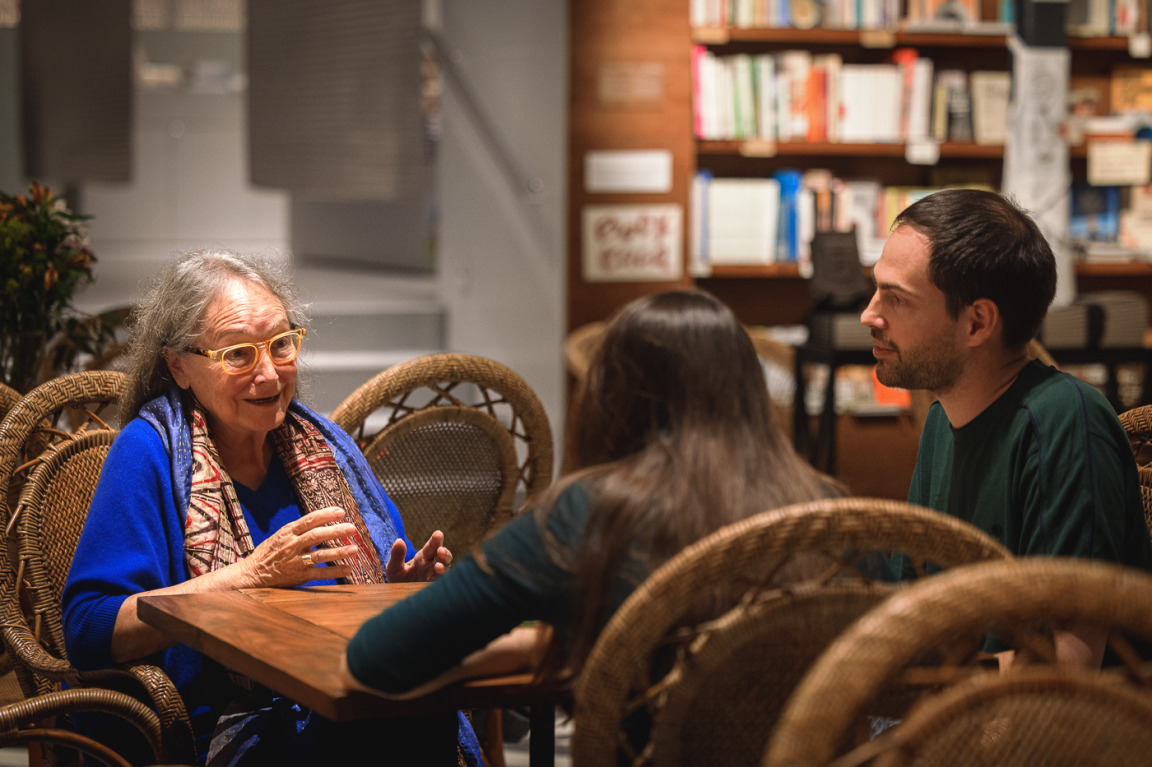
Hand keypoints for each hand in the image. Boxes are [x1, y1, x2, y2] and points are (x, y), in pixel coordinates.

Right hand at [239, 507, 359, 587]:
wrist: (251, 574)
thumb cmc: (269, 552)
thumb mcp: (281, 536)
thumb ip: (300, 530)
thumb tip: (322, 521)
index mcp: (288, 532)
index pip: (309, 520)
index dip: (325, 515)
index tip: (341, 511)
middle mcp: (292, 545)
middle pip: (316, 536)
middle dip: (336, 531)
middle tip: (353, 528)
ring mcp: (295, 561)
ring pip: (319, 555)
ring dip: (339, 552)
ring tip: (355, 549)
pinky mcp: (298, 576)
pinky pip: (319, 574)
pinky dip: (334, 572)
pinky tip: (348, 569)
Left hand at [385, 530, 452, 582]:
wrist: (398, 598)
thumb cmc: (397, 580)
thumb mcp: (394, 567)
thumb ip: (396, 555)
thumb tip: (399, 541)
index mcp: (422, 557)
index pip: (431, 547)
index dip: (435, 540)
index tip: (438, 534)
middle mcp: (431, 565)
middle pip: (442, 556)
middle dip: (444, 553)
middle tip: (441, 551)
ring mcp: (434, 577)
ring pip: (445, 568)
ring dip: (444, 566)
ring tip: (438, 566)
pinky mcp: (434, 587)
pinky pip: (441, 582)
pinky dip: (441, 579)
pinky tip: (436, 577)